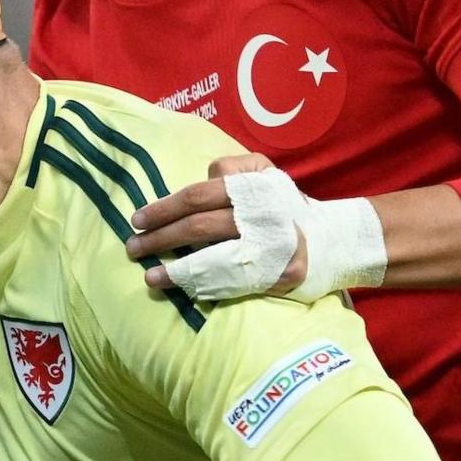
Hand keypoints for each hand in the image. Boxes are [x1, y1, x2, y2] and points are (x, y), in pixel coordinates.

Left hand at [125, 152, 305, 297]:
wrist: (328, 238)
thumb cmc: (281, 205)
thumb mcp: (263, 173)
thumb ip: (232, 170)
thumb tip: (203, 177)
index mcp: (251, 187)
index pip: (198, 195)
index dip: (165, 208)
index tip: (138, 219)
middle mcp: (259, 214)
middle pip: (200, 226)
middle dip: (161, 237)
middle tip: (133, 247)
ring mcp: (269, 245)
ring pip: (213, 256)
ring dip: (176, 269)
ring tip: (149, 276)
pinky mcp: (276, 272)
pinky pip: (232, 281)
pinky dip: (203, 285)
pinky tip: (180, 289)